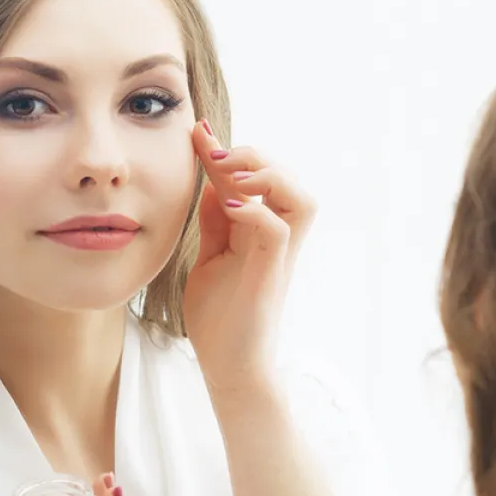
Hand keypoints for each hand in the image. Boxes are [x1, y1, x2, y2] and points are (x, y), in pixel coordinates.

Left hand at [182, 120, 316, 392]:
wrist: (228, 367)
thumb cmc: (220, 319)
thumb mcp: (210, 259)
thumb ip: (216, 223)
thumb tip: (214, 184)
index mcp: (260, 233)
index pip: (253, 180)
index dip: (226, 151)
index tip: (196, 129)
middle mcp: (276, 240)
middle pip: (289, 180)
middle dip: (256, 155)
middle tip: (216, 152)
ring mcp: (277, 258)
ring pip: (300, 199)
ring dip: (268, 177)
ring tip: (233, 173)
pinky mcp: (271, 275)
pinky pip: (279, 230)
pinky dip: (256, 210)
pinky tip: (229, 203)